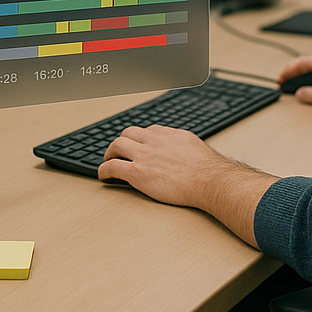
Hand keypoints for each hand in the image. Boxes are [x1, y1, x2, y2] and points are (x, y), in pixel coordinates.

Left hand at [98, 125, 226, 205]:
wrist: (208, 180)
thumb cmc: (206, 169)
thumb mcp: (193, 146)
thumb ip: (180, 144)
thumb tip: (179, 148)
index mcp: (167, 135)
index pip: (146, 131)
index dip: (138, 139)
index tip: (137, 146)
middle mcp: (153, 141)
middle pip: (128, 133)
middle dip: (120, 142)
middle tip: (117, 152)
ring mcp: (144, 155)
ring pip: (117, 145)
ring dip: (109, 153)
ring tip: (107, 162)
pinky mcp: (137, 172)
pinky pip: (113, 167)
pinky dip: (103, 170)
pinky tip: (103, 176)